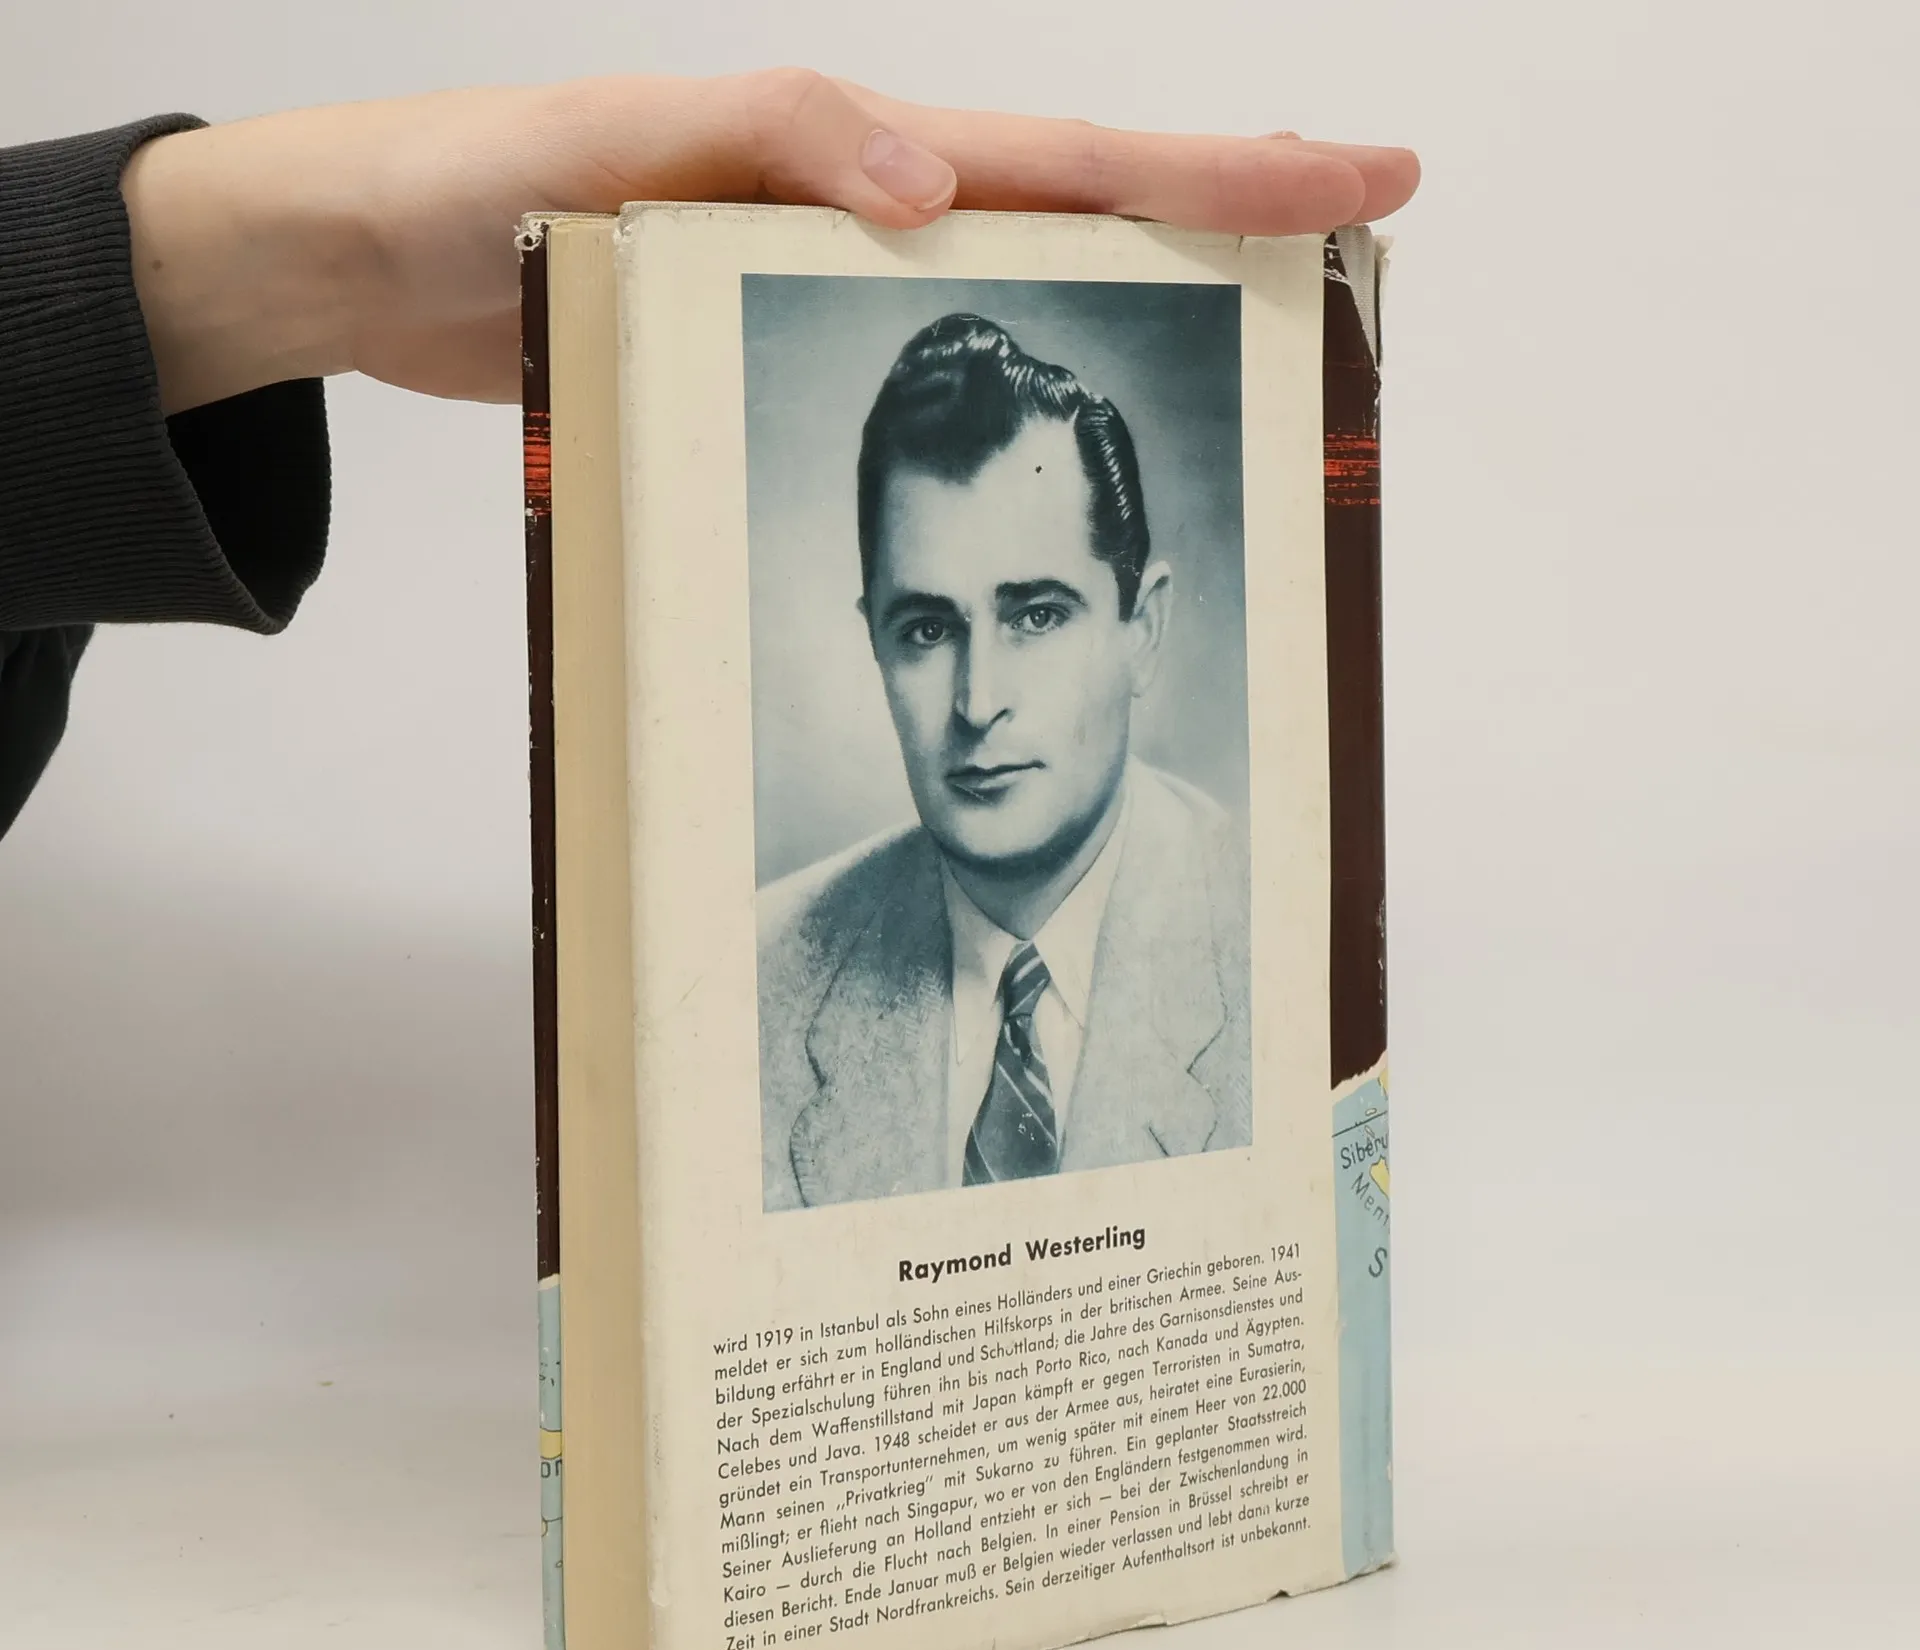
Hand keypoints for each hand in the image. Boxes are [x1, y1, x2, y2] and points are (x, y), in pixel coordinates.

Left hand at [122, 71, 1418, 413]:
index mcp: (851, 156)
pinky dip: (1010, 392)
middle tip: (1360, 232)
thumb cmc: (466, 186)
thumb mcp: (604, 148)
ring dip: (1143, 303)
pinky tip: (1052, 428)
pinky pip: (928, 367)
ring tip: (1256, 327)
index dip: (1225, 172)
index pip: (1076, 160)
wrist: (368, 260)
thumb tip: (939, 190)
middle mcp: (864, 211)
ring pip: (1024, 291)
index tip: (1358, 179)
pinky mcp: (778, 344)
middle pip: (1087, 209)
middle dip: (1232, 215)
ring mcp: (830, 281)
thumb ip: (768, 143)